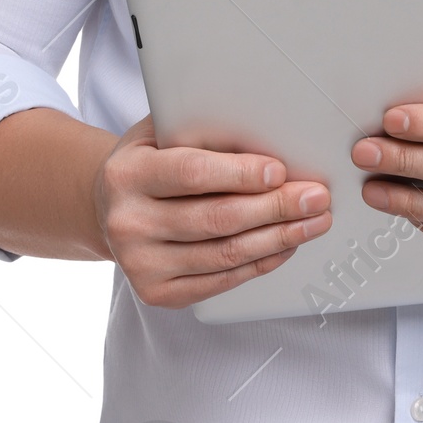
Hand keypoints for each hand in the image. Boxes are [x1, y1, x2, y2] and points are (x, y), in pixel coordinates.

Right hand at [94, 116, 332, 307]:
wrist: (106, 206)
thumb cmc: (148, 160)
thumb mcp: (161, 132)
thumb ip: (202, 129)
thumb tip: (268, 130)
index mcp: (128, 175)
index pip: (192, 175)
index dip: (240, 174)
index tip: (279, 171)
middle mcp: (129, 223)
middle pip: (216, 219)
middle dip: (276, 208)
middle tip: (316, 197)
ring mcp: (141, 264)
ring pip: (224, 254)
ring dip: (278, 238)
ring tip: (313, 222)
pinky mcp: (157, 293)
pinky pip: (220, 281)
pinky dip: (259, 263)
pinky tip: (284, 246)